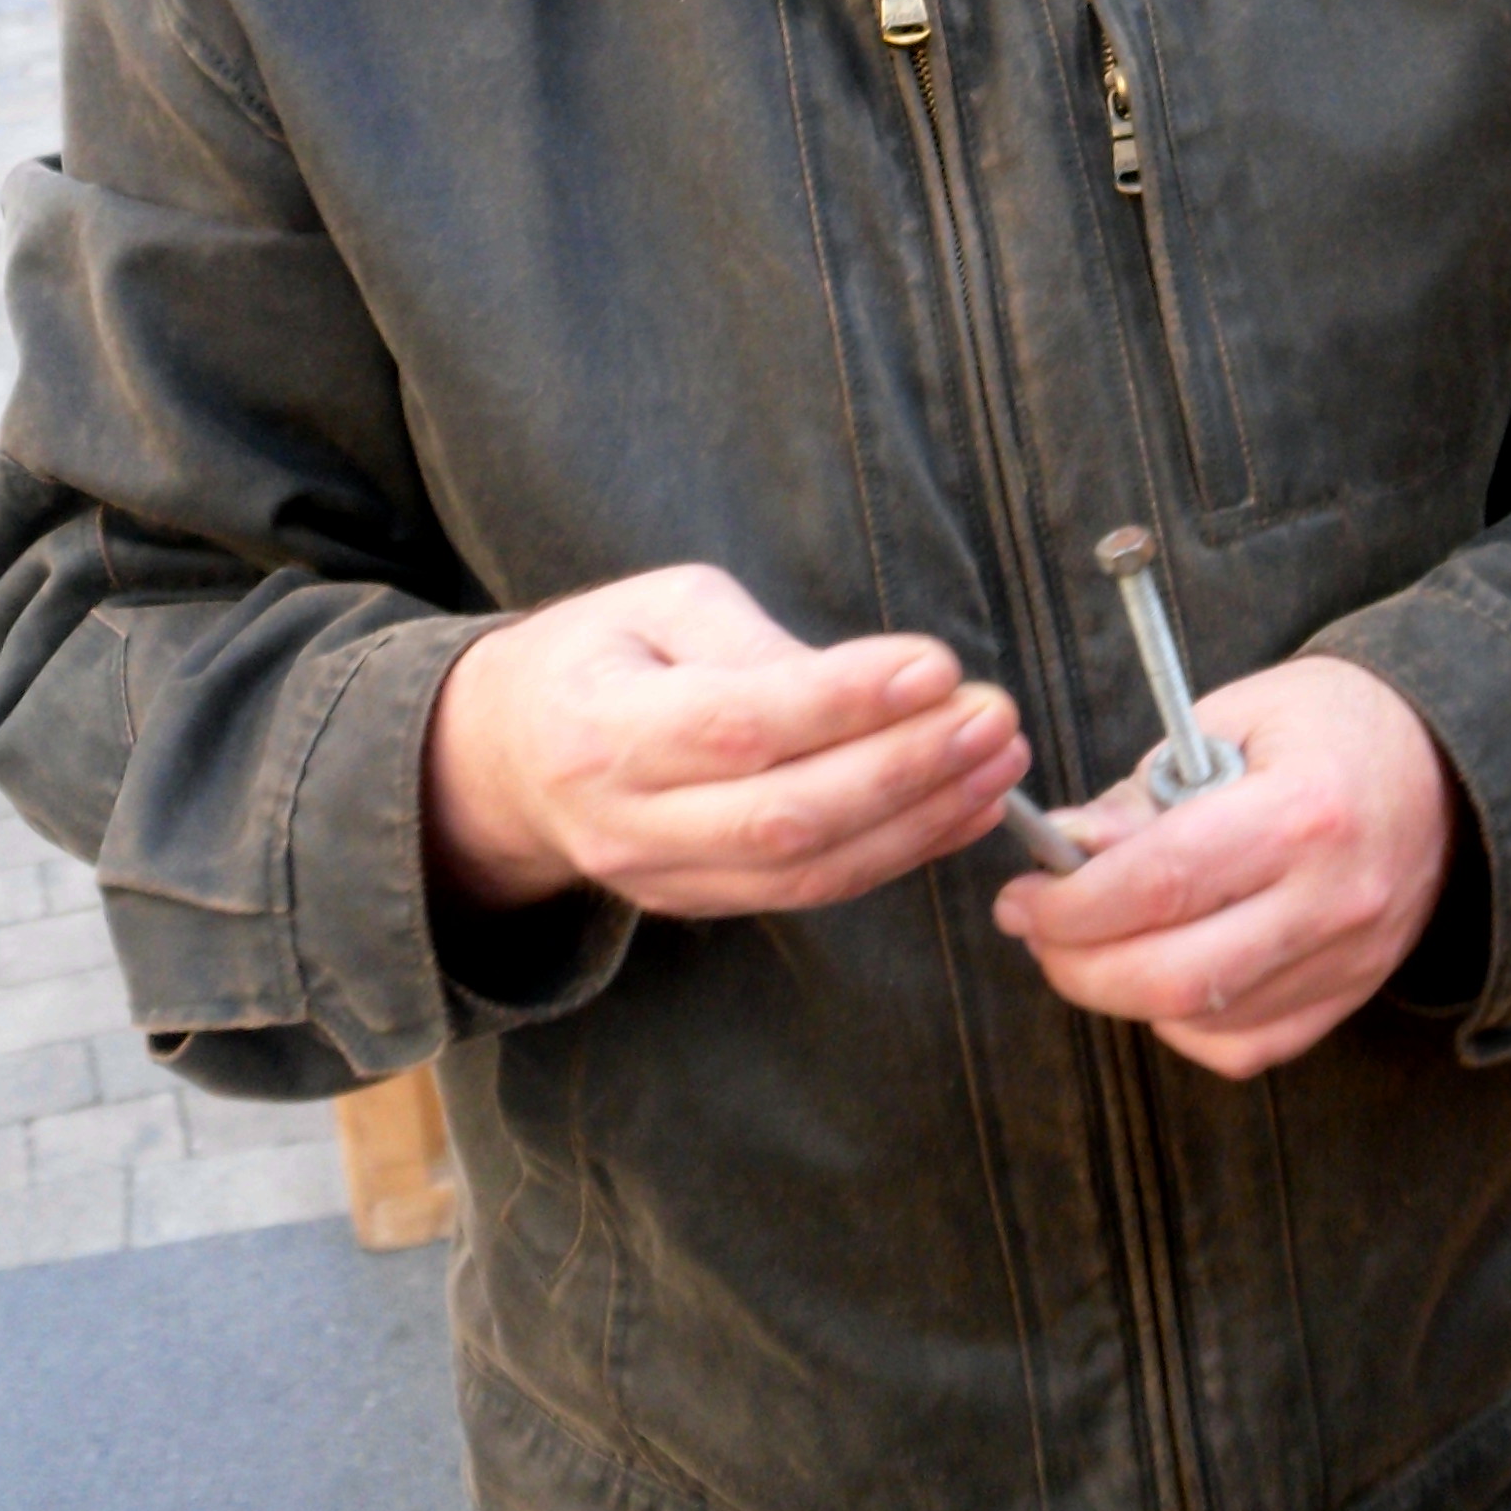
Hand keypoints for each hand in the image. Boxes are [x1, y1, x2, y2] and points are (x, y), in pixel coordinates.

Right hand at [424, 565, 1030, 921]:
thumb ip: (756, 643)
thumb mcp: (661, 606)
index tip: (938, 667)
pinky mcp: (699, 904)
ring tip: (1001, 763)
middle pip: (783, 813)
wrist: (509, 758)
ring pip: (807, 868)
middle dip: (905, 768)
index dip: (843, 702)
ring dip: (921, 820)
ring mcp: (661, 877)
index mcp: (601, 725)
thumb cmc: (603, 655)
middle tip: (995, 718)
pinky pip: (811, 890)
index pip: (738, 724)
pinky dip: (900, 852)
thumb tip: (873, 683)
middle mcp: (625, 819)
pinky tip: (966, 808)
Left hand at [990, 656, 1454, 1080]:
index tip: (1023, 898)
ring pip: (1204, 1021)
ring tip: (1092, 946)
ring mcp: (1349, 959)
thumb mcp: (1230, 720)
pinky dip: (1185, 1024)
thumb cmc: (1330, 725)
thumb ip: (1144, 793)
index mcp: (1303, 811)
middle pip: (1177, 975)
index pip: (1164, 882)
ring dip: (1123, 995)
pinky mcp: (1351, 994)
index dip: (1074, 904)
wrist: (1447, 762)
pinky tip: (1163, 977)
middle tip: (1040, 932)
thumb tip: (1064, 849)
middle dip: (1080, 966)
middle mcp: (1333, 898)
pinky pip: (1247, 1045)